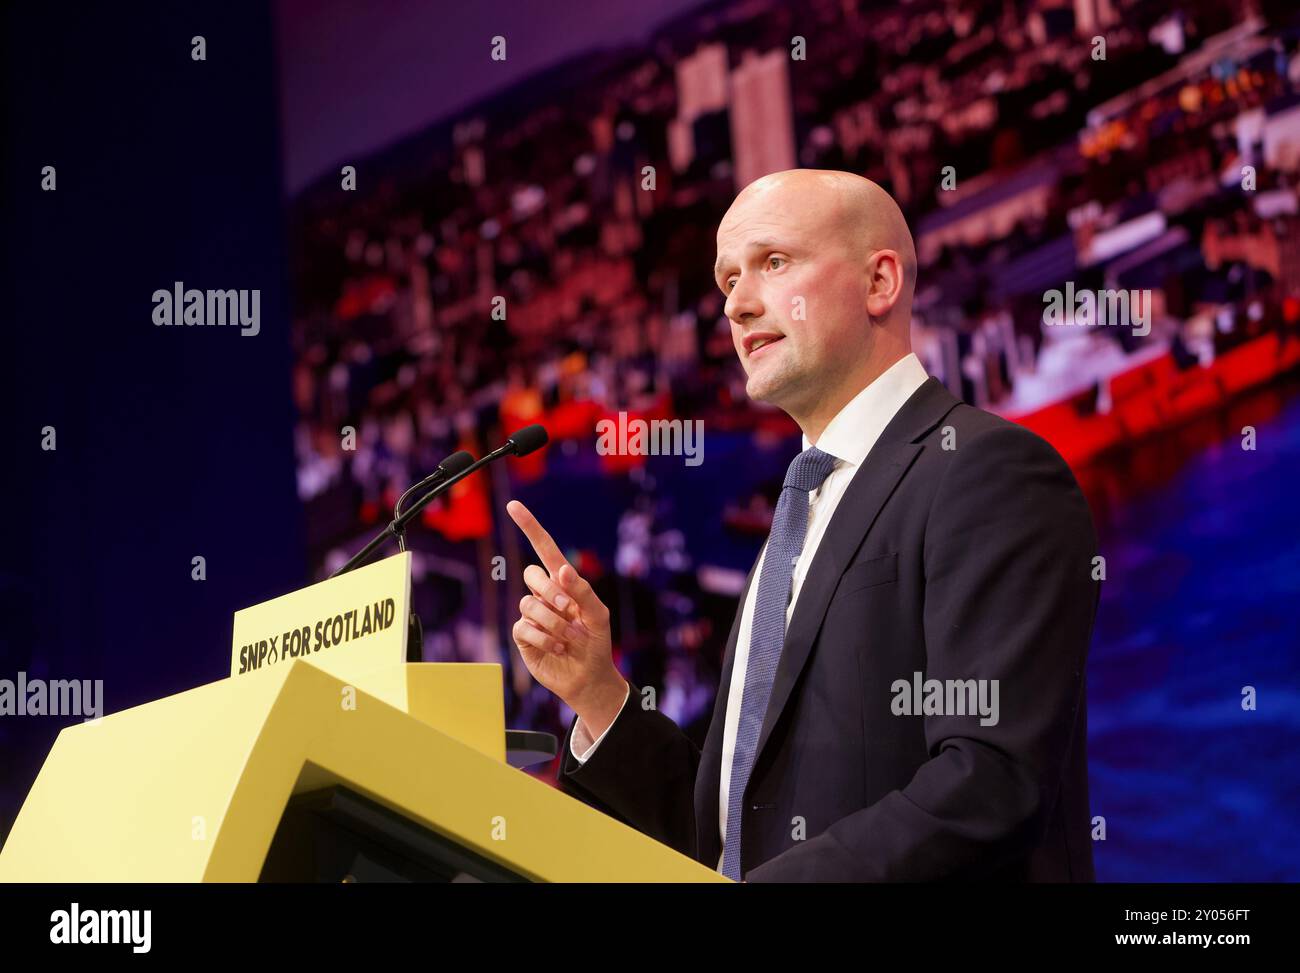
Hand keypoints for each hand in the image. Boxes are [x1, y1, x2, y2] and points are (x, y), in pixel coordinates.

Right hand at [506, 500, 626, 734]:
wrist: (589, 676)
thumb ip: (582, 590)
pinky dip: (545, 639)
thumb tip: (560, 569)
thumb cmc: (596, 642)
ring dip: (554, 623)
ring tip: (569, 639)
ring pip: (528, 604)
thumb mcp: (598, 614)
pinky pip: (524, 627)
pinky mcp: (523, 636)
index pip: (544, 549)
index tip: (514, 506)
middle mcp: (544, 595)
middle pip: (531, 575)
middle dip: (553, 592)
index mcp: (563, 583)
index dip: (530, 527)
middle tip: (570, 612)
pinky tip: (558, 648)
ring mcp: (531, 615)